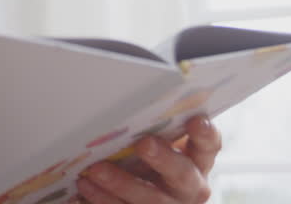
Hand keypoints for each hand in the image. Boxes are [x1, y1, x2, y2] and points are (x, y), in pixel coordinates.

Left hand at [73, 116, 221, 203]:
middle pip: (182, 174)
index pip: (208, 145)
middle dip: (163, 159)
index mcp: (197, 162)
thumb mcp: (162, 145)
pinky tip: (81, 191)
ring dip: (120, 184)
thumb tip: (126, 96)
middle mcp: (190, 187)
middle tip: (144, 144)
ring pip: (149, 200)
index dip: (205, 134)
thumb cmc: (153, 161)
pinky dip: (100, 201)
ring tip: (93, 171)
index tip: (196, 121)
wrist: (153, 196)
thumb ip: (155, 128)